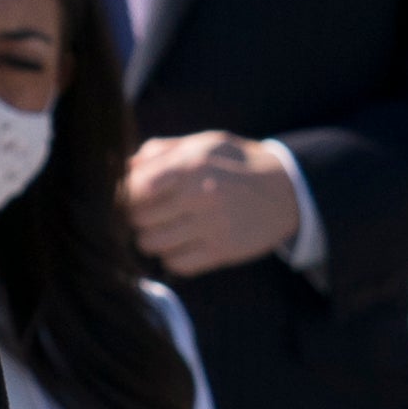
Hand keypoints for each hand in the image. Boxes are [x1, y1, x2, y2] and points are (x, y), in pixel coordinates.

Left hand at [123, 131, 301, 276]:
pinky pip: (175, 264)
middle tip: (150, 211)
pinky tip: (184, 242)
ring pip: (151, 244)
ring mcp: (212, 226)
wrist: (288, 190)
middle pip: (137, 218)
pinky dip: (173, 256)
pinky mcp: (222, 251)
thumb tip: (119, 168)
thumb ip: (158, 152)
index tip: (130, 194)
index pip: (134, 187)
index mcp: (191, 165)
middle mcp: (201, 196)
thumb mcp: (202, 144)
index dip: (123, 194)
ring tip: (167, 227)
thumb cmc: (235, 163)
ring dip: (152, 237)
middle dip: (136, 216)